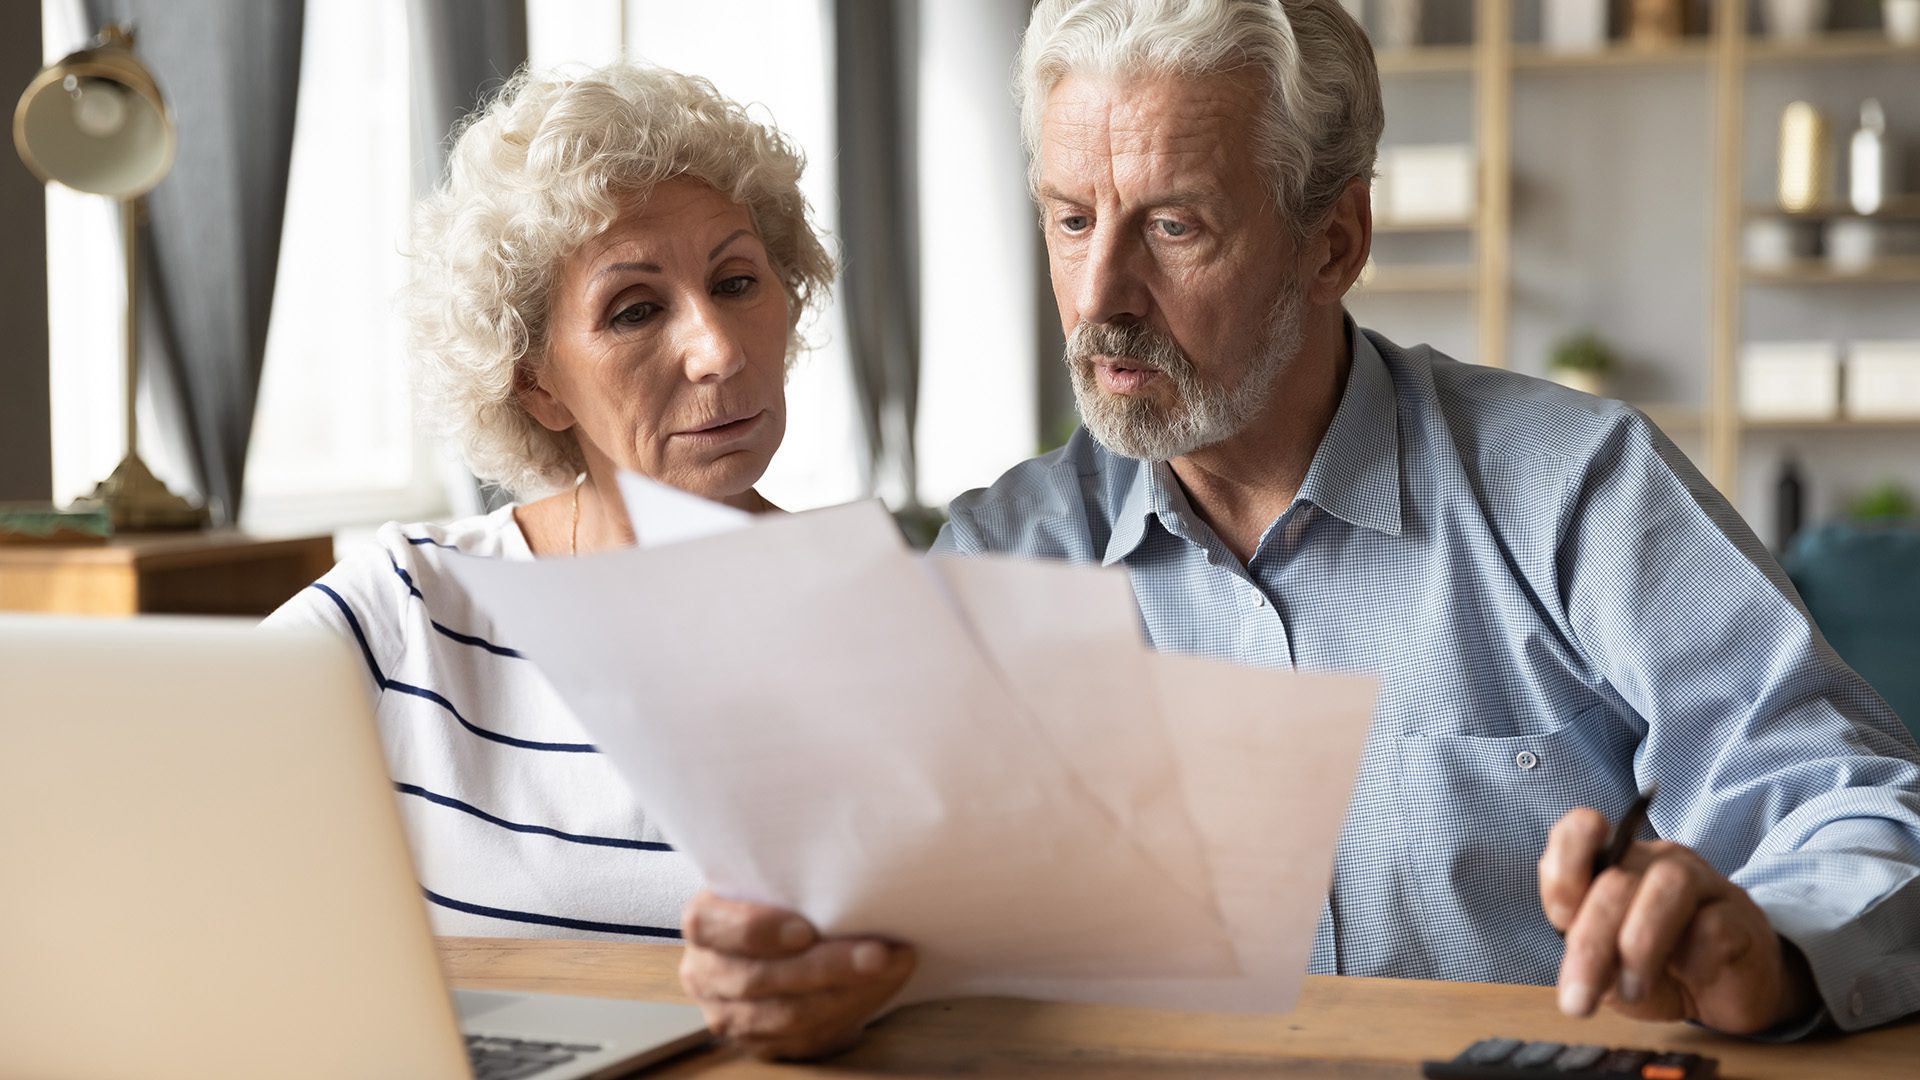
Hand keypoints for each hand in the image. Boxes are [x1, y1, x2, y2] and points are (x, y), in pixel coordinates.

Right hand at [678, 890, 914, 1059]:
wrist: (781, 940)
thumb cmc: (782, 900)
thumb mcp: (776, 878)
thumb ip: (796, 879)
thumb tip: (857, 882)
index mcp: (703, 922)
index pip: (711, 925)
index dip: (757, 929)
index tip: (806, 929)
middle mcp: (706, 972)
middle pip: (759, 977)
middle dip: (826, 967)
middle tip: (877, 953)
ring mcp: (729, 1014)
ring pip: (787, 1015)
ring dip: (847, 994)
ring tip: (890, 970)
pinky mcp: (761, 1043)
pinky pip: (805, 1039)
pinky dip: (848, 1016)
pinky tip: (878, 992)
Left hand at [1538, 808, 1817, 1033]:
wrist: (1725, 993)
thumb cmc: (1658, 971)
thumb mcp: (1608, 964)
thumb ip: (1586, 951)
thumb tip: (1579, 963)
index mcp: (1614, 865)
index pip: (1579, 832)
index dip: (1564, 864)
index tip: (1560, 913)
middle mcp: (1656, 862)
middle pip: (1617, 881)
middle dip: (1592, 944)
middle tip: (1581, 998)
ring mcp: (1704, 883)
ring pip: (1670, 886)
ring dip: (1641, 947)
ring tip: (1635, 989)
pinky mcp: (1742, 916)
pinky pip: (1714, 926)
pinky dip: (1694, 960)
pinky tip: (1692, 979)